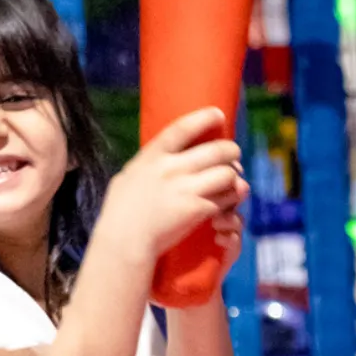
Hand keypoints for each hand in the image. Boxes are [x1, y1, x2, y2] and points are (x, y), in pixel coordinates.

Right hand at [97, 108, 247, 269]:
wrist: (125, 241)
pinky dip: (231, 199)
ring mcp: (186, 189)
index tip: (218, 114)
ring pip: (227, 174)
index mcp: (153, 156)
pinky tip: (230, 201)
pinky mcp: (197, 209)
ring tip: (234, 182)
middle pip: (216, 150)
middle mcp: (171, 168)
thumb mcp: (129, 177)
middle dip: (232, 151)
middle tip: (234, 156)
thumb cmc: (121, 212)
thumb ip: (148, 165)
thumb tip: (161, 157)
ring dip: (235, 178)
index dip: (203, 118)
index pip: (182, 128)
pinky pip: (226, 199)